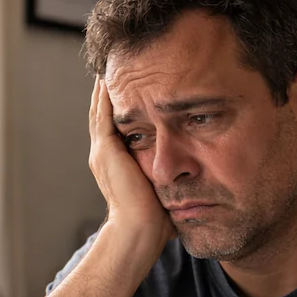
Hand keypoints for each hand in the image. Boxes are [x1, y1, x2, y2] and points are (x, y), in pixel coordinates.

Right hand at [88, 77, 174, 255]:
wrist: (140, 231)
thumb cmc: (156, 220)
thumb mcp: (164, 189)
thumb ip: (172, 176)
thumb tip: (195, 174)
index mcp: (116, 163)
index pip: (117, 126)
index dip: (122, 105)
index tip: (132, 86)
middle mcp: (104, 154)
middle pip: (104, 113)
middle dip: (111, 90)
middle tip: (117, 67)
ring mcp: (103, 151)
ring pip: (101, 110)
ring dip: (107, 87)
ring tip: (113, 65)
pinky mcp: (106, 149)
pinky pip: (104, 114)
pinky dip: (107, 96)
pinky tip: (112, 78)